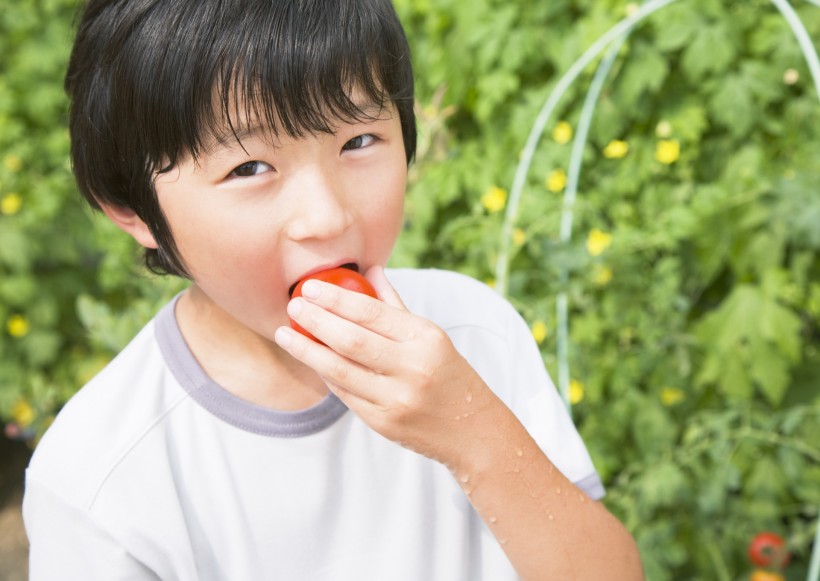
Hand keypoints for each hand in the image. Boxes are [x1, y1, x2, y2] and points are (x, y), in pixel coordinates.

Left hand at [274, 266, 496, 464]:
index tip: (311, 287)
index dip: (336, 298)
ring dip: (307, 350)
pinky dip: (325, 374)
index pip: (372, 312)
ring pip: (340, 370)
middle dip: (316, 320)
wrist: (472, 430)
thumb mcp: (431, 337)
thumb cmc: (449, 374)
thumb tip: (370, 270)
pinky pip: (345, 394)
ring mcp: (396, 399)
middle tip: (293, 304)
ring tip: (285, 334)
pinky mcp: (383, 422)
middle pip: (351, 340)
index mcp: (425, 339)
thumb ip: (396, 305)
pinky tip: (310, 359)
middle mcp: (412, 368)